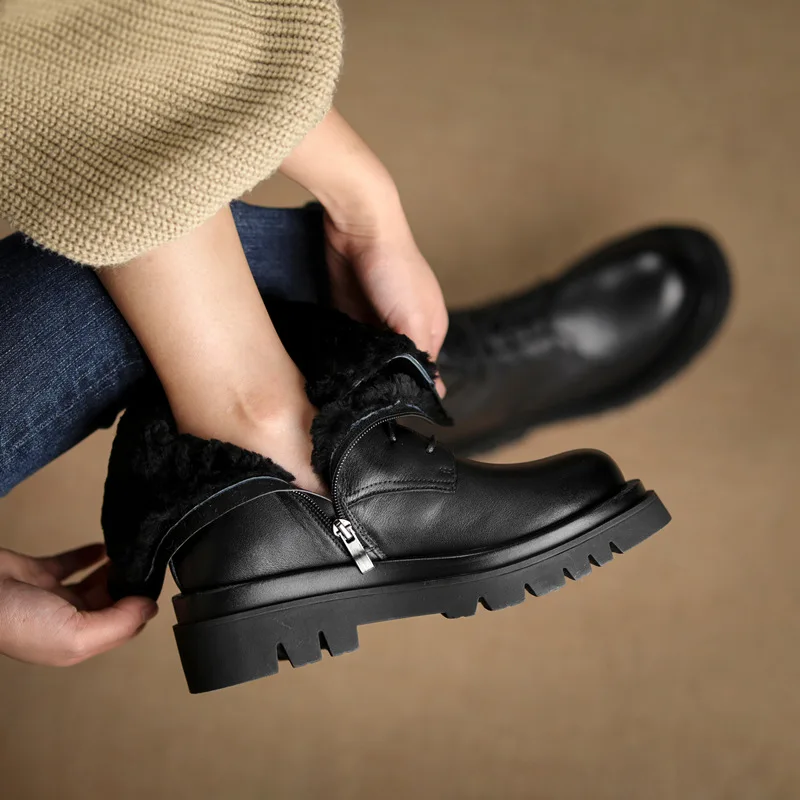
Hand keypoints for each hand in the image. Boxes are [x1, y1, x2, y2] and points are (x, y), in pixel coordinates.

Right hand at [0, 543, 157, 665]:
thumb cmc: (15, 621)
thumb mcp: (76, 634)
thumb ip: (117, 623)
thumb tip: (149, 608)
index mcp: (76, 643)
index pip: (120, 628)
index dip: (139, 610)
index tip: (155, 587)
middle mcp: (65, 622)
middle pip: (109, 604)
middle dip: (129, 588)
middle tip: (148, 565)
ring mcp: (50, 597)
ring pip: (93, 583)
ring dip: (113, 570)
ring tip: (133, 555)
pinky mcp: (37, 573)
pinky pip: (70, 563)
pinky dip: (89, 554)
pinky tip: (104, 547)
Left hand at [323, 195, 448, 384]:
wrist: (358, 225)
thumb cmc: (394, 267)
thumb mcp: (413, 317)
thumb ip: (420, 356)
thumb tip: (437, 393)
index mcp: (430, 328)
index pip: (424, 371)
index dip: (410, 389)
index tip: (392, 409)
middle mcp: (405, 326)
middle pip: (395, 364)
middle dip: (383, 379)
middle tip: (368, 403)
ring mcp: (376, 319)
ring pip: (370, 357)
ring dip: (362, 368)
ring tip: (350, 388)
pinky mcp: (350, 313)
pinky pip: (348, 343)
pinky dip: (344, 354)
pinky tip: (336, 367)